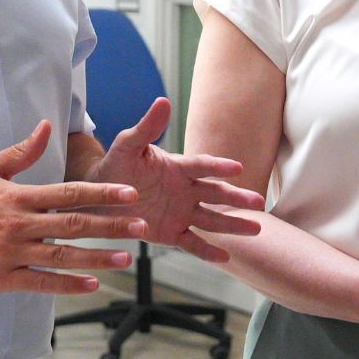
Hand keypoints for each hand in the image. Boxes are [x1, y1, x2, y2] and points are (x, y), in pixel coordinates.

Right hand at [0, 120, 144, 294]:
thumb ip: (20, 152)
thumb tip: (45, 127)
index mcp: (18, 197)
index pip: (68, 193)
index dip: (101, 193)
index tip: (129, 194)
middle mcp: (18, 225)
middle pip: (73, 225)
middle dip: (110, 225)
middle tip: (141, 226)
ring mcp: (11, 254)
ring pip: (62, 257)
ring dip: (97, 258)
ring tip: (125, 258)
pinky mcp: (3, 278)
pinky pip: (41, 283)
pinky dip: (68, 285)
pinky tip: (92, 284)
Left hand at [88, 98, 264, 262]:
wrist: (100, 194)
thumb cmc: (116, 165)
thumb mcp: (128, 145)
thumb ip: (146, 128)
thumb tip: (162, 101)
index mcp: (178, 168)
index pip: (202, 166)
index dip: (218, 167)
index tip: (236, 168)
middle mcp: (185, 190)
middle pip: (215, 193)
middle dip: (236, 197)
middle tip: (257, 202)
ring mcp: (181, 212)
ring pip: (211, 219)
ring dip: (233, 224)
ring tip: (256, 228)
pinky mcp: (172, 232)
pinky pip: (192, 242)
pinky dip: (208, 251)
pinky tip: (226, 257)